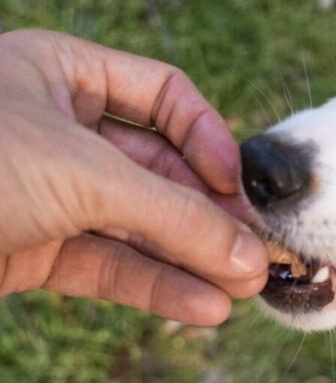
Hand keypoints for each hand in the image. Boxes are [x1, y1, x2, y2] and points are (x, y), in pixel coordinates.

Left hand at [0, 28, 267, 323]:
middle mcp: (54, 129)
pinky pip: (107, 266)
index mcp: (57, 73)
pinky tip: (202, 310)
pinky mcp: (28, 251)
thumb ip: (175, 216)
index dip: (210, 141)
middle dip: (209, 216)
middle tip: (260, 255)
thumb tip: (250, 256)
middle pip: (159, 170)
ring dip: (192, 259)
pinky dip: (156, 288)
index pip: (165, 97)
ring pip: (138, 226)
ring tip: (246, 292)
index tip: (240, 189)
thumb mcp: (83, 176)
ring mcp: (42, 193)